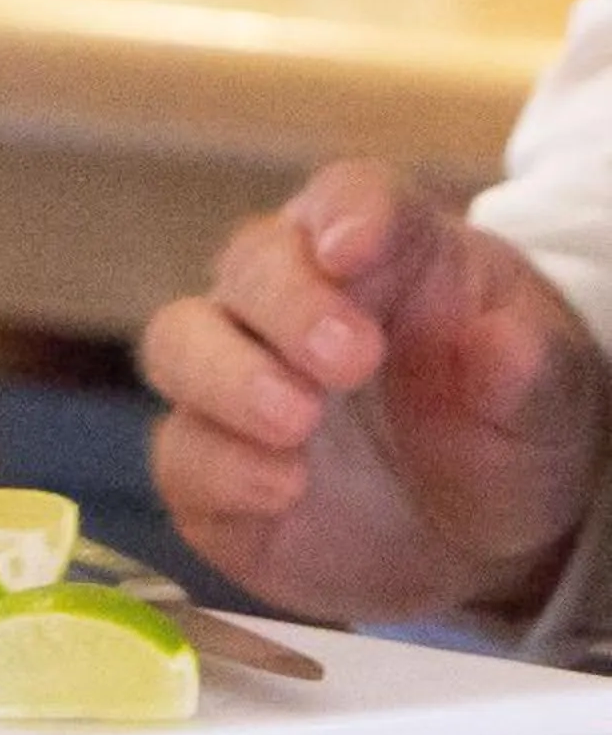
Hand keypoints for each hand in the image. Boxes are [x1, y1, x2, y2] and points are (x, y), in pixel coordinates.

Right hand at [141, 161, 607, 624]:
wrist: (476, 536)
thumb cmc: (506, 430)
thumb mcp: (554, 400)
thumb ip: (534, 368)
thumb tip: (505, 344)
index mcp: (384, 252)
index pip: (354, 197)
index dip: (349, 214)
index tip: (355, 248)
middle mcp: (289, 300)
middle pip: (252, 262)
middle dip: (288, 304)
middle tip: (348, 358)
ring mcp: (235, 378)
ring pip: (181, 342)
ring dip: (228, 374)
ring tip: (295, 420)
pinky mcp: (208, 464)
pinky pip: (181, 452)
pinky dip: (218, 465)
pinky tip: (281, 488)